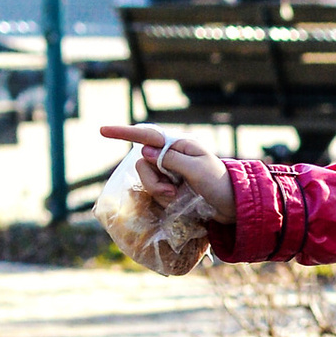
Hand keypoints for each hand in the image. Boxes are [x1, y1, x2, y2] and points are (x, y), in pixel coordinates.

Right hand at [100, 124, 233, 226]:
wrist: (232, 206)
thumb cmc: (219, 184)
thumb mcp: (196, 170)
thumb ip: (170, 159)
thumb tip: (144, 150)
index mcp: (179, 145)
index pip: (148, 136)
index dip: (125, 133)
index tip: (103, 130)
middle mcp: (171, 156)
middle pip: (143, 163)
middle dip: (152, 180)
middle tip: (171, 192)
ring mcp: (169, 173)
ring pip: (146, 179)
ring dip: (158, 191)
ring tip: (176, 198)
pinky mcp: (170, 188)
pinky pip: (154, 192)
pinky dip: (163, 199)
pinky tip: (177, 202)